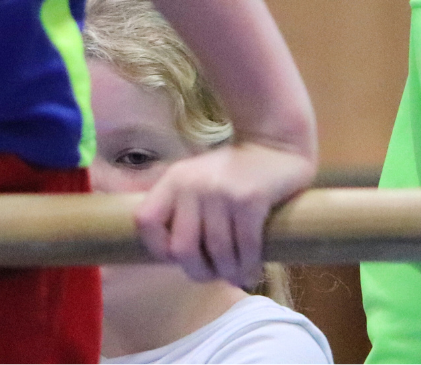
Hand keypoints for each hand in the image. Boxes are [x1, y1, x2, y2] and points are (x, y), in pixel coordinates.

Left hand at [133, 140, 314, 287]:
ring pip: (218, 253)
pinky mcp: (250, 199)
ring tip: (237, 275)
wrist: (274, 145)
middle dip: (200, 271)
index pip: (146, 221)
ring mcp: (220, 191)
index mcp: (173, 180)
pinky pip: (246, 246)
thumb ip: (180, 209)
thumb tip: (172, 258)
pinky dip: (250, 266)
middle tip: (214, 275)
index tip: (178, 258)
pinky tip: (253, 271)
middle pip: (183, 248)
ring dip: (229, 272)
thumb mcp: (196, 180)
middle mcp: (192, 184)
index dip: (158, 248)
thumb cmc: (232, 173)